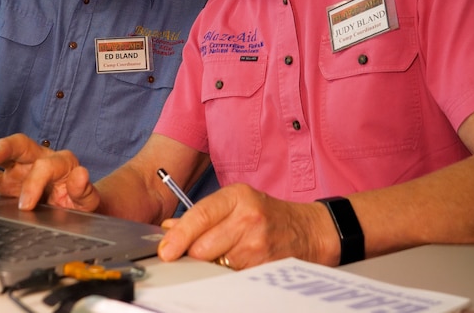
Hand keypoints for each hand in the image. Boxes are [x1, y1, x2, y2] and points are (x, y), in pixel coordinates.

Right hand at [0, 134, 100, 210]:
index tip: (25, 205)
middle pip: (19, 144)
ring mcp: (21, 168)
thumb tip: (80, 174)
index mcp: (60, 162)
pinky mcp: (7, 181)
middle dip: (2, 149)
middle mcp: (38, 158)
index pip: (44, 166)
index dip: (33, 184)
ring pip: (2, 154)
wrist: (75, 207)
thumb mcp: (89, 198)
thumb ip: (84, 188)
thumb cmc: (80, 200)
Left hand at [156, 183, 336, 268]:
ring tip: (227, 254)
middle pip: (203, 247)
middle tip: (199, 253)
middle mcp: (248, 218)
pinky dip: (229, 274)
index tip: (165, 252)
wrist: (308, 231)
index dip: (179, 237)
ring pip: (217, 265)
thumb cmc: (268, 215)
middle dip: (195, 254)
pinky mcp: (265, 267)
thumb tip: (168, 229)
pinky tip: (238, 264)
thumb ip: (202, 215)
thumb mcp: (236, 204)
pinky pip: (233, 276)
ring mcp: (258, 244)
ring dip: (214, 265)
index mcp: (237, 196)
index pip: (200, 216)